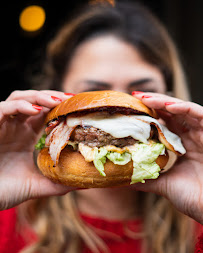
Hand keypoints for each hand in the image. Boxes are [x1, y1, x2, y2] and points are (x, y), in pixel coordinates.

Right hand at [0, 90, 76, 209]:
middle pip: (33, 101)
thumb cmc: (4, 190)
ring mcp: (2, 125)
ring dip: (38, 96)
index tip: (76, 107)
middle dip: (52, 97)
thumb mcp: (36, 185)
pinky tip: (36, 110)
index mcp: (25, 136)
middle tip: (70, 98)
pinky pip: (3, 108)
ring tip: (56, 101)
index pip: (44, 114)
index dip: (59, 108)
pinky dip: (20, 105)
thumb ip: (57, 183)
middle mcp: (14, 127)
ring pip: (18, 98)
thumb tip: (82, 185)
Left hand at [132, 92, 202, 223]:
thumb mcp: (163, 184)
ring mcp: (201, 133)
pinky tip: (167, 105)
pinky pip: (198, 113)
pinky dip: (183, 107)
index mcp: (179, 145)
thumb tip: (123, 179)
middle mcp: (190, 136)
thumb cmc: (193, 197)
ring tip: (145, 98)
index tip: (130, 109)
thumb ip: (145, 178)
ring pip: (182, 109)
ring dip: (163, 101)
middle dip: (152, 102)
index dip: (148, 114)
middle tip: (134, 96)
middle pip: (170, 112)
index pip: (163, 123)